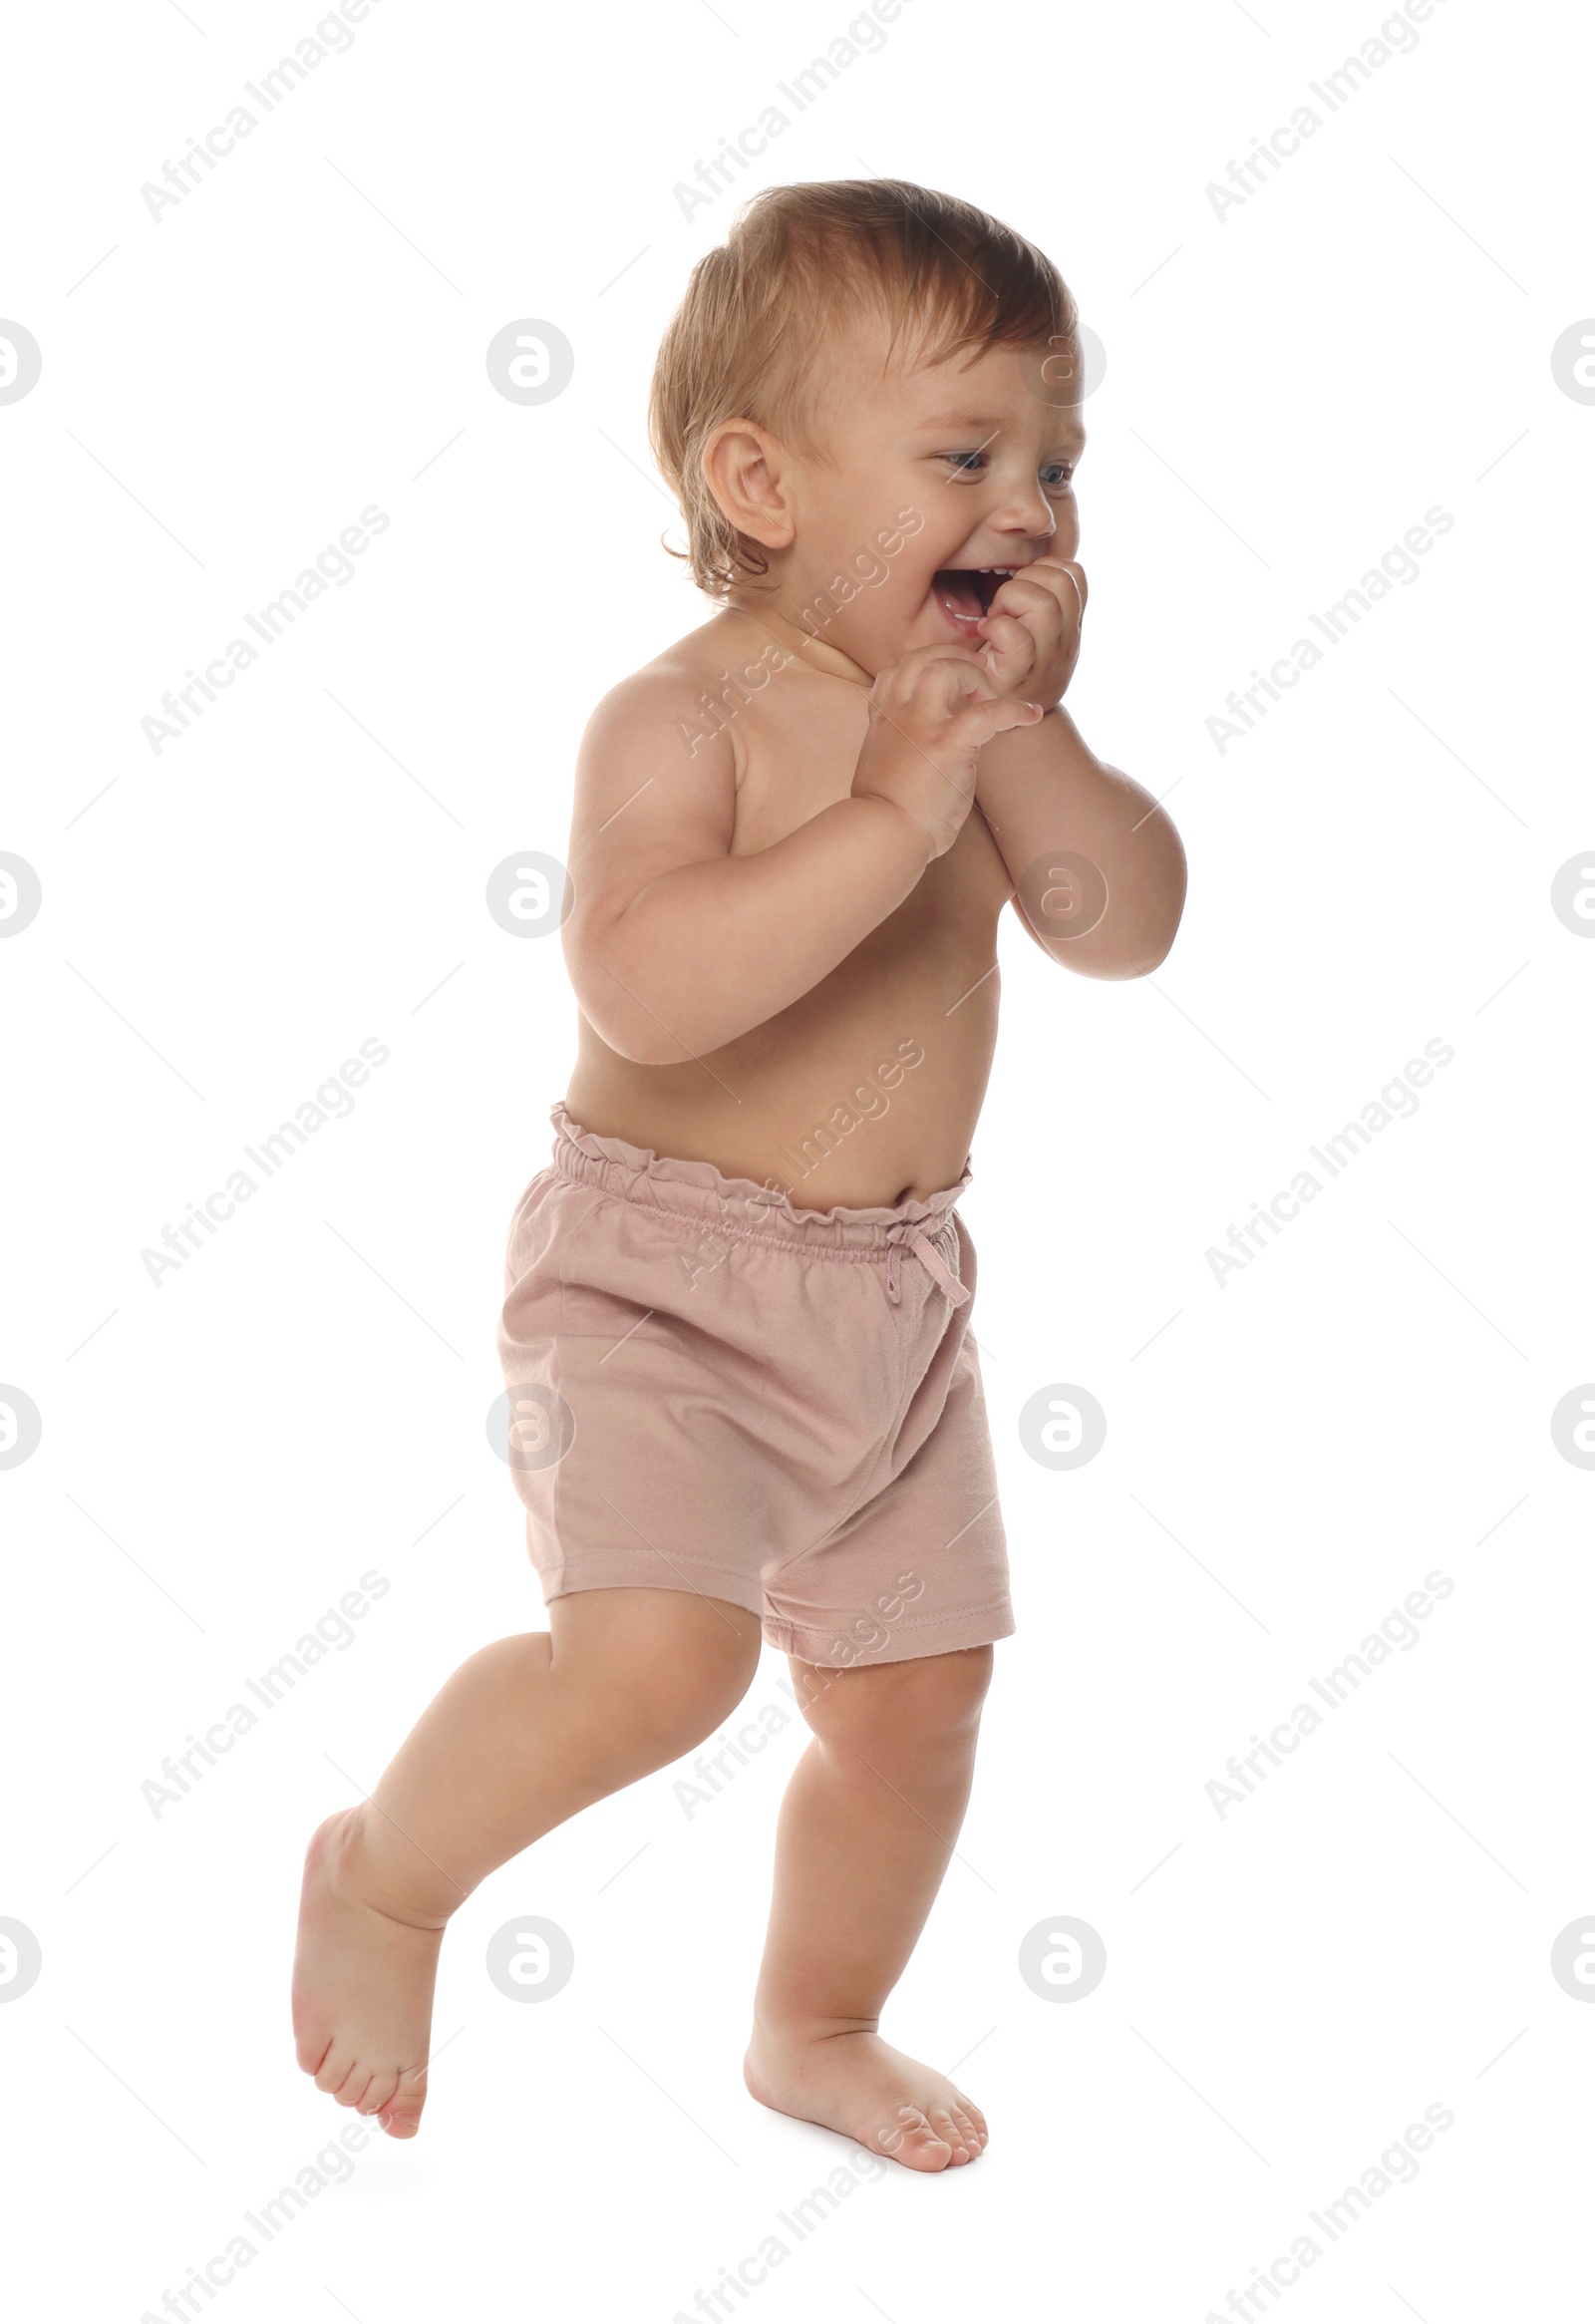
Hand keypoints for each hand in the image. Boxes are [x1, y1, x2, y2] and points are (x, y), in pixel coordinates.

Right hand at [851, 645, 1043, 859]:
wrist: (882, 838)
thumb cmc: (884, 819)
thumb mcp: (881, 774)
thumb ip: (898, 753)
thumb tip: (913, 759)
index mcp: (883, 724)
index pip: (893, 672)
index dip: (922, 669)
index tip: (946, 683)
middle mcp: (899, 716)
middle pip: (919, 658)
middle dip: (953, 659)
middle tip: (977, 681)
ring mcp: (921, 728)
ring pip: (945, 669)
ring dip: (974, 677)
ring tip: (991, 698)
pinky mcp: (947, 746)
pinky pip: (987, 713)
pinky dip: (1014, 709)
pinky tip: (1031, 716)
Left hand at [975, 556, 1086, 709]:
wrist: (1001, 730)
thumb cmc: (1005, 671)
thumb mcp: (1034, 636)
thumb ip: (1038, 604)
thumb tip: (1027, 558)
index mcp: (1070, 626)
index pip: (1074, 572)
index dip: (1043, 571)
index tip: (1022, 597)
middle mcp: (1066, 642)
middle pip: (1060, 580)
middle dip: (1025, 581)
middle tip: (1005, 609)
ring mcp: (1045, 660)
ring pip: (1041, 602)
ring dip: (1008, 601)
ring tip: (996, 621)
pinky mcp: (1018, 677)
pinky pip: (1016, 637)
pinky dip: (995, 629)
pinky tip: (985, 637)